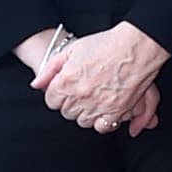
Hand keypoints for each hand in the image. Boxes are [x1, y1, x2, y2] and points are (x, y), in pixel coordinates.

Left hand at [35, 20, 168, 136]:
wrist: (135, 47)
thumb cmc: (106, 44)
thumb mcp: (71, 50)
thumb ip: (50, 69)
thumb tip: (36, 85)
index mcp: (66, 80)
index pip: (51, 101)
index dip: (58, 95)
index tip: (66, 90)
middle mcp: (79, 96)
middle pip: (66, 112)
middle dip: (71, 103)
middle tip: (82, 92)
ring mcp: (97, 105)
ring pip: (82, 121)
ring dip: (86, 113)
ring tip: (94, 100)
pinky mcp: (115, 112)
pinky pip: (102, 127)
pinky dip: (102, 122)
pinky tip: (105, 110)